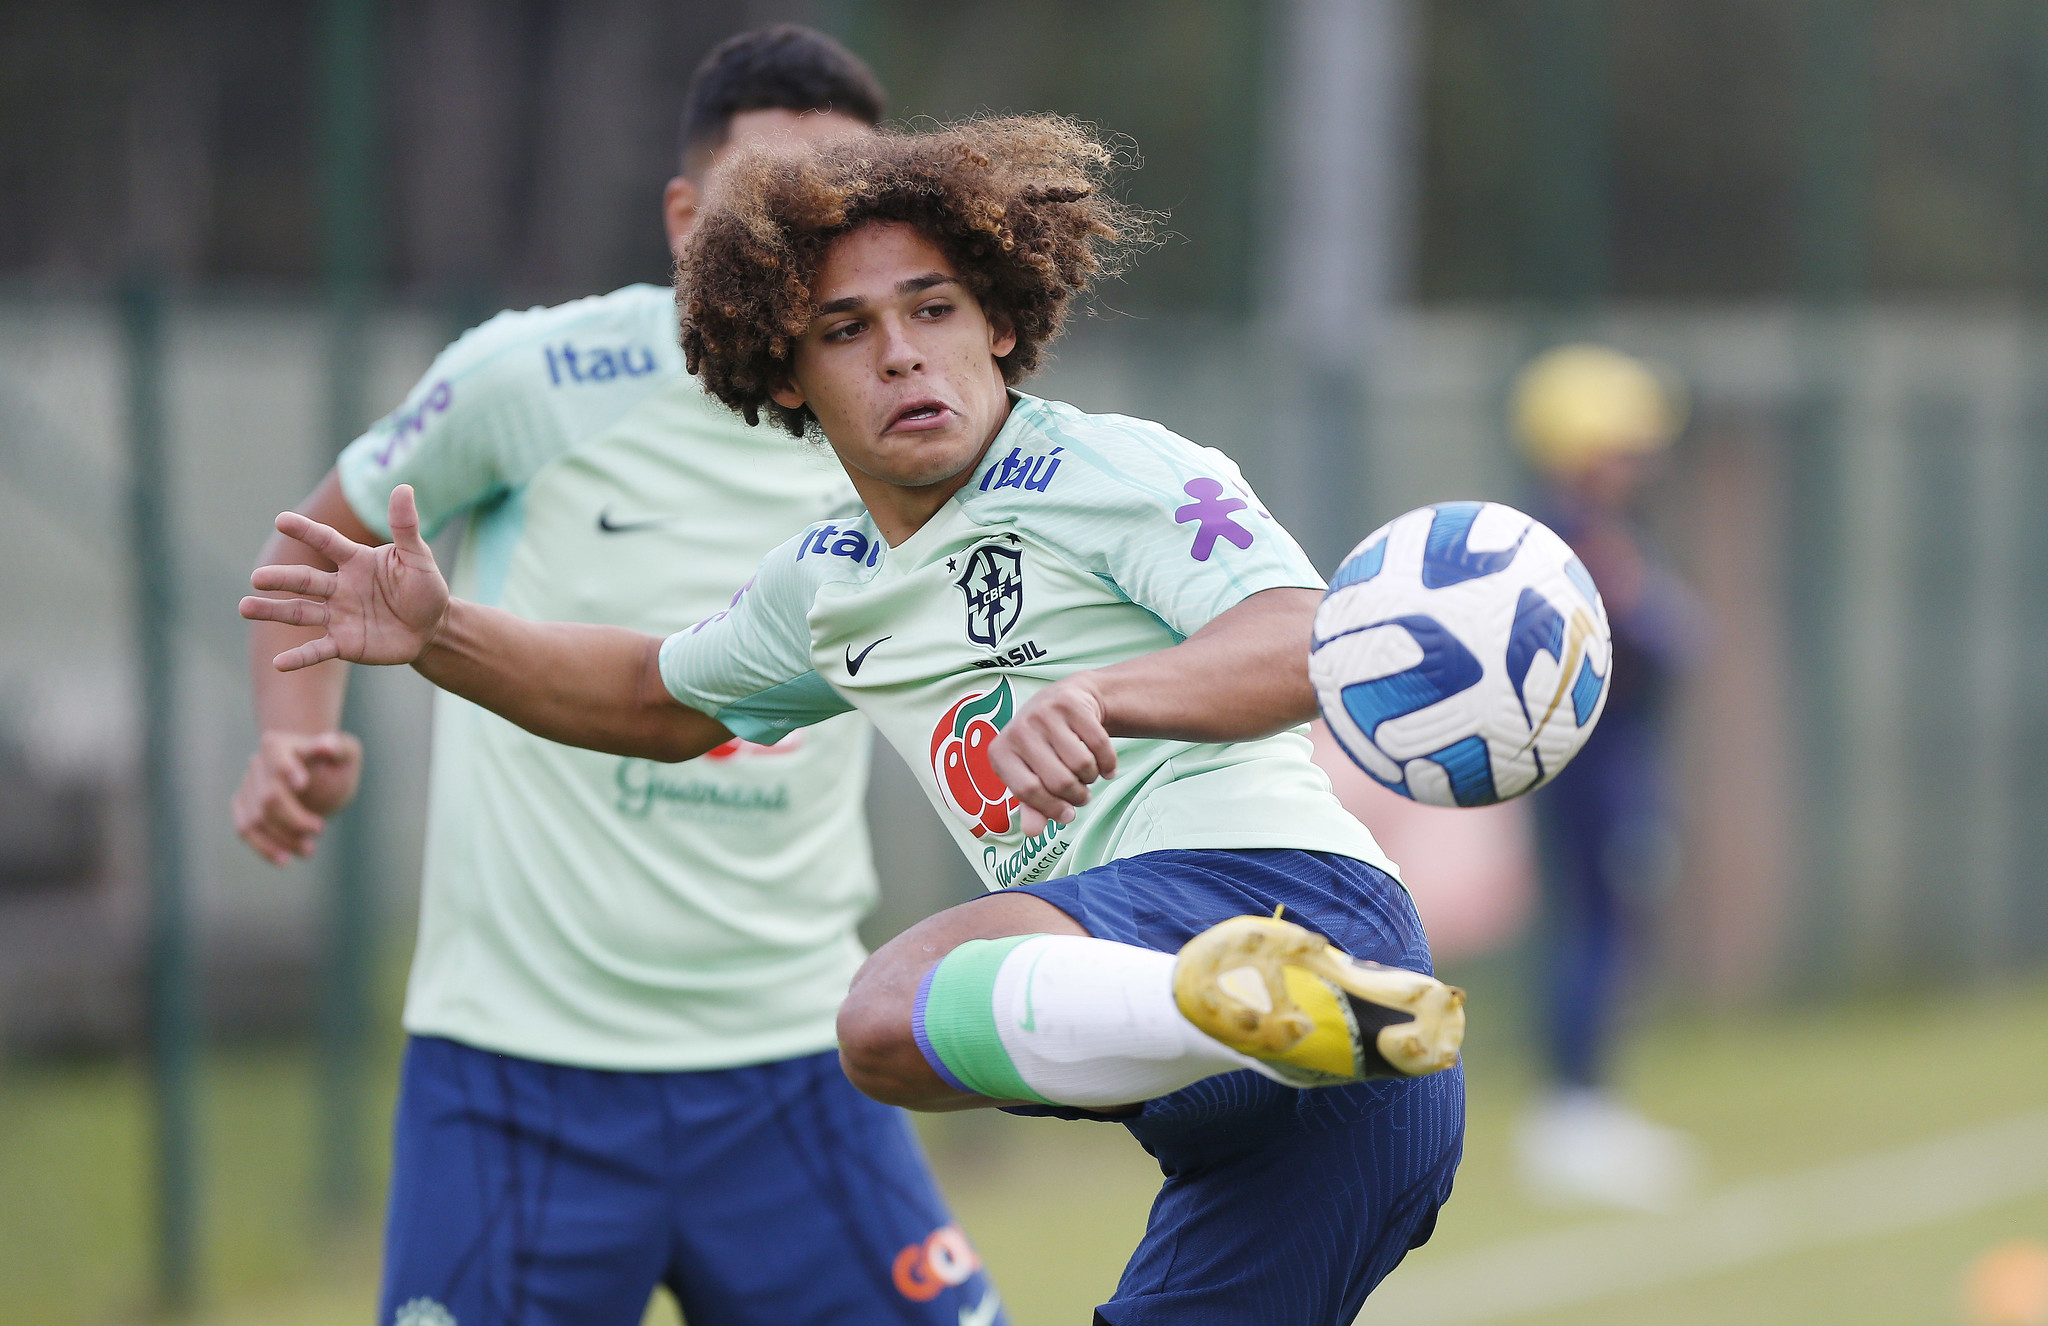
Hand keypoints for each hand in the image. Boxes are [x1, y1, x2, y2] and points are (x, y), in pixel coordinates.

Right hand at [231, 730, 363, 864]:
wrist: (316, 772)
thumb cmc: (334, 761)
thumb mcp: (346, 751)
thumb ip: (338, 748)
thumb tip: (326, 745)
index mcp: (278, 745)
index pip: (275, 755)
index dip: (285, 769)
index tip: (303, 784)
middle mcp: (257, 764)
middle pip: (269, 797)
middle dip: (294, 819)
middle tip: (320, 830)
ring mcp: (248, 786)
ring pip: (255, 819)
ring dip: (282, 838)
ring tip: (309, 850)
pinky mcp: (245, 807)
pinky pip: (246, 830)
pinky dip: (264, 847)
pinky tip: (285, 860)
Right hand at [240, 485, 448, 669]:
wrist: (432, 628)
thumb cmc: (423, 588)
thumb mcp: (418, 558)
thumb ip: (405, 526)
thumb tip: (403, 487)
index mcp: (356, 561)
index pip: (327, 542)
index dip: (307, 531)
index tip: (282, 520)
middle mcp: (340, 587)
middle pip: (305, 580)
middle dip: (281, 579)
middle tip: (258, 577)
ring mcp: (339, 616)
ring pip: (300, 612)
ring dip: (273, 611)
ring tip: (245, 607)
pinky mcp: (344, 643)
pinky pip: (317, 650)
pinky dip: (299, 657)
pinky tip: (279, 663)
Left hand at [988, 675, 1118, 836]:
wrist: (1066, 701)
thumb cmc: (1044, 748)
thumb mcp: (1031, 776)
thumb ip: (1032, 807)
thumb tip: (1033, 832)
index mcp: (1000, 753)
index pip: (1028, 791)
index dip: (1051, 809)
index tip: (1067, 815)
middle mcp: (1018, 729)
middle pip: (1059, 781)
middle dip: (1077, 796)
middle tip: (1081, 794)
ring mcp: (1044, 713)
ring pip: (1082, 764)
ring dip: (1092, 778)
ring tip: (1087, 775)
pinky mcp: (1071, 703)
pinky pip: (1100, 744)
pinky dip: (1108, 762)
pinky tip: (1106, 766)